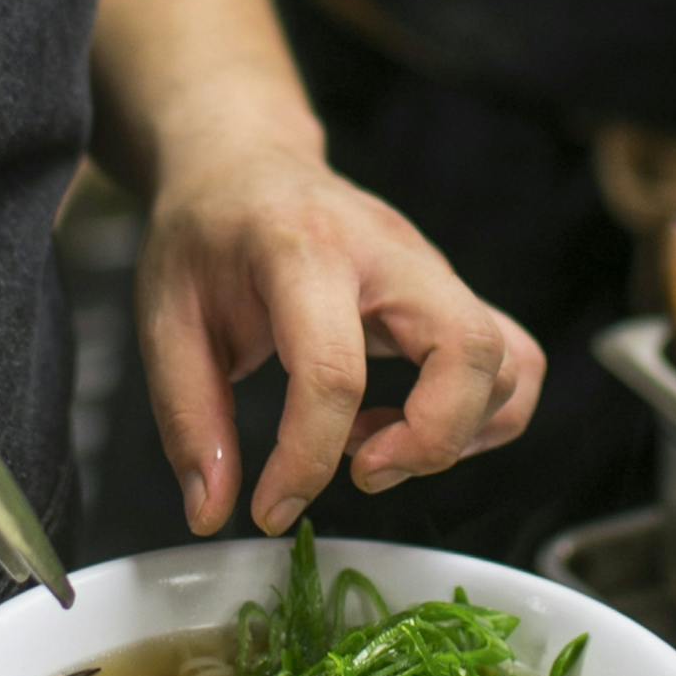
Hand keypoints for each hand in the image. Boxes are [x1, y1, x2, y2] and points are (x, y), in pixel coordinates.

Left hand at [133, 143, 544, 536]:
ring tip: (373, 446)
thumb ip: (189, 419)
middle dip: (429, 440)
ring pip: (507, 357)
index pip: (334, 368)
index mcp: (303, 250)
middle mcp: (389, 252)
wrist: (243, 162)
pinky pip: (511, 358)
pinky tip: (406, 428)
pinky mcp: (449, 290)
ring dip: (457, 431)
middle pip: (468, 348)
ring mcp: (431, 267)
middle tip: (359, 472)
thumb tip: (214, 513)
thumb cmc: (205, 234)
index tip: (272, 509)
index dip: (308, 460)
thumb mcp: (164, 319)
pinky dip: (482, 414)